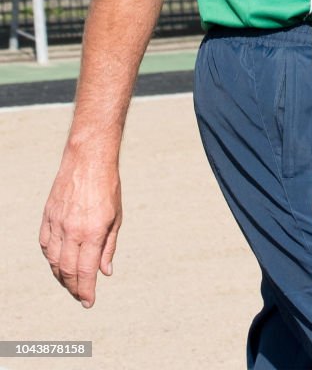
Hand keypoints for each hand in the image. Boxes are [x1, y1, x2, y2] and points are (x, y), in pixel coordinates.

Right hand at [39, 156, 121, 307]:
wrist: (88, 159)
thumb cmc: (108, 187)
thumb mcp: (117, 217)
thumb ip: (109, 246)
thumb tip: (105, 272)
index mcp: (93, 231)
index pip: (86, 271)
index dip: (86, 290)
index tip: (89, 302)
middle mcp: (73, 230)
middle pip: (68, 270)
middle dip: (74, 288)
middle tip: (80, 296)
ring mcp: (57, 223)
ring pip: (54, 261)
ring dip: (61, 276)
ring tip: (70, 283)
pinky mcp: (48, 216)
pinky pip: (45, 245)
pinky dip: (51, 258)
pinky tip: (57, 263)